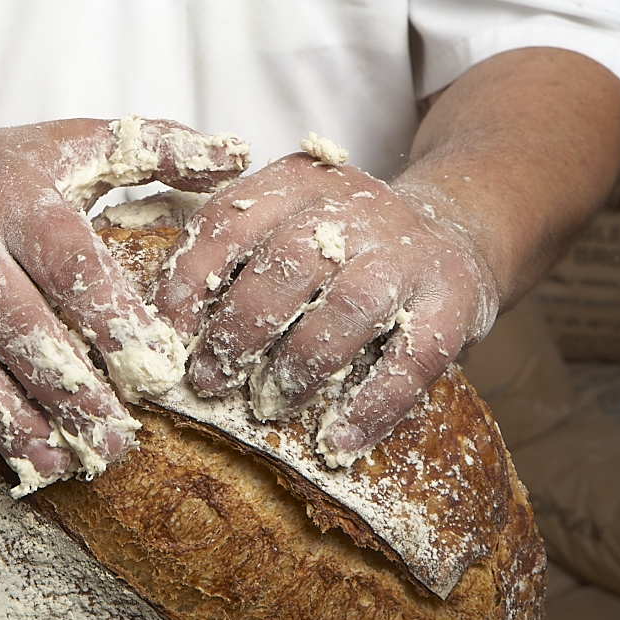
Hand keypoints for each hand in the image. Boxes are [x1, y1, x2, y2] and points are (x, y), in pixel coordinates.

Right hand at [0, 117, 247, 492]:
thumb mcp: (74, 143)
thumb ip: (157, 150)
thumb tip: (239, 156)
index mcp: (15, 192)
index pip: (70, 264)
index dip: (114, 323)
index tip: (158, 374)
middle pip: (16, 325)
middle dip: (70, 393)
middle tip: (116, 444)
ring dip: (6, 421)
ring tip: (57, 464)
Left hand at [150, 153, 497, 462]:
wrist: (453, 226)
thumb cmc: (343, 243)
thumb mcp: (287, 221)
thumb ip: (234, 256)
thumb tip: (163, 330)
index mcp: (298, 181)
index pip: (228, 221)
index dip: (189, 281)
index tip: (165, 337)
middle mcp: (356, 206)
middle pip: (286, 264)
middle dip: (240, 331)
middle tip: (210, 379)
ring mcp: (410, 251)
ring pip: (348, 308)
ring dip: (301, 365)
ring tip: (270, 405)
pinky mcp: (455, 298)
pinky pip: (413, 357)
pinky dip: (373, 405)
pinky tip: (338, 438)